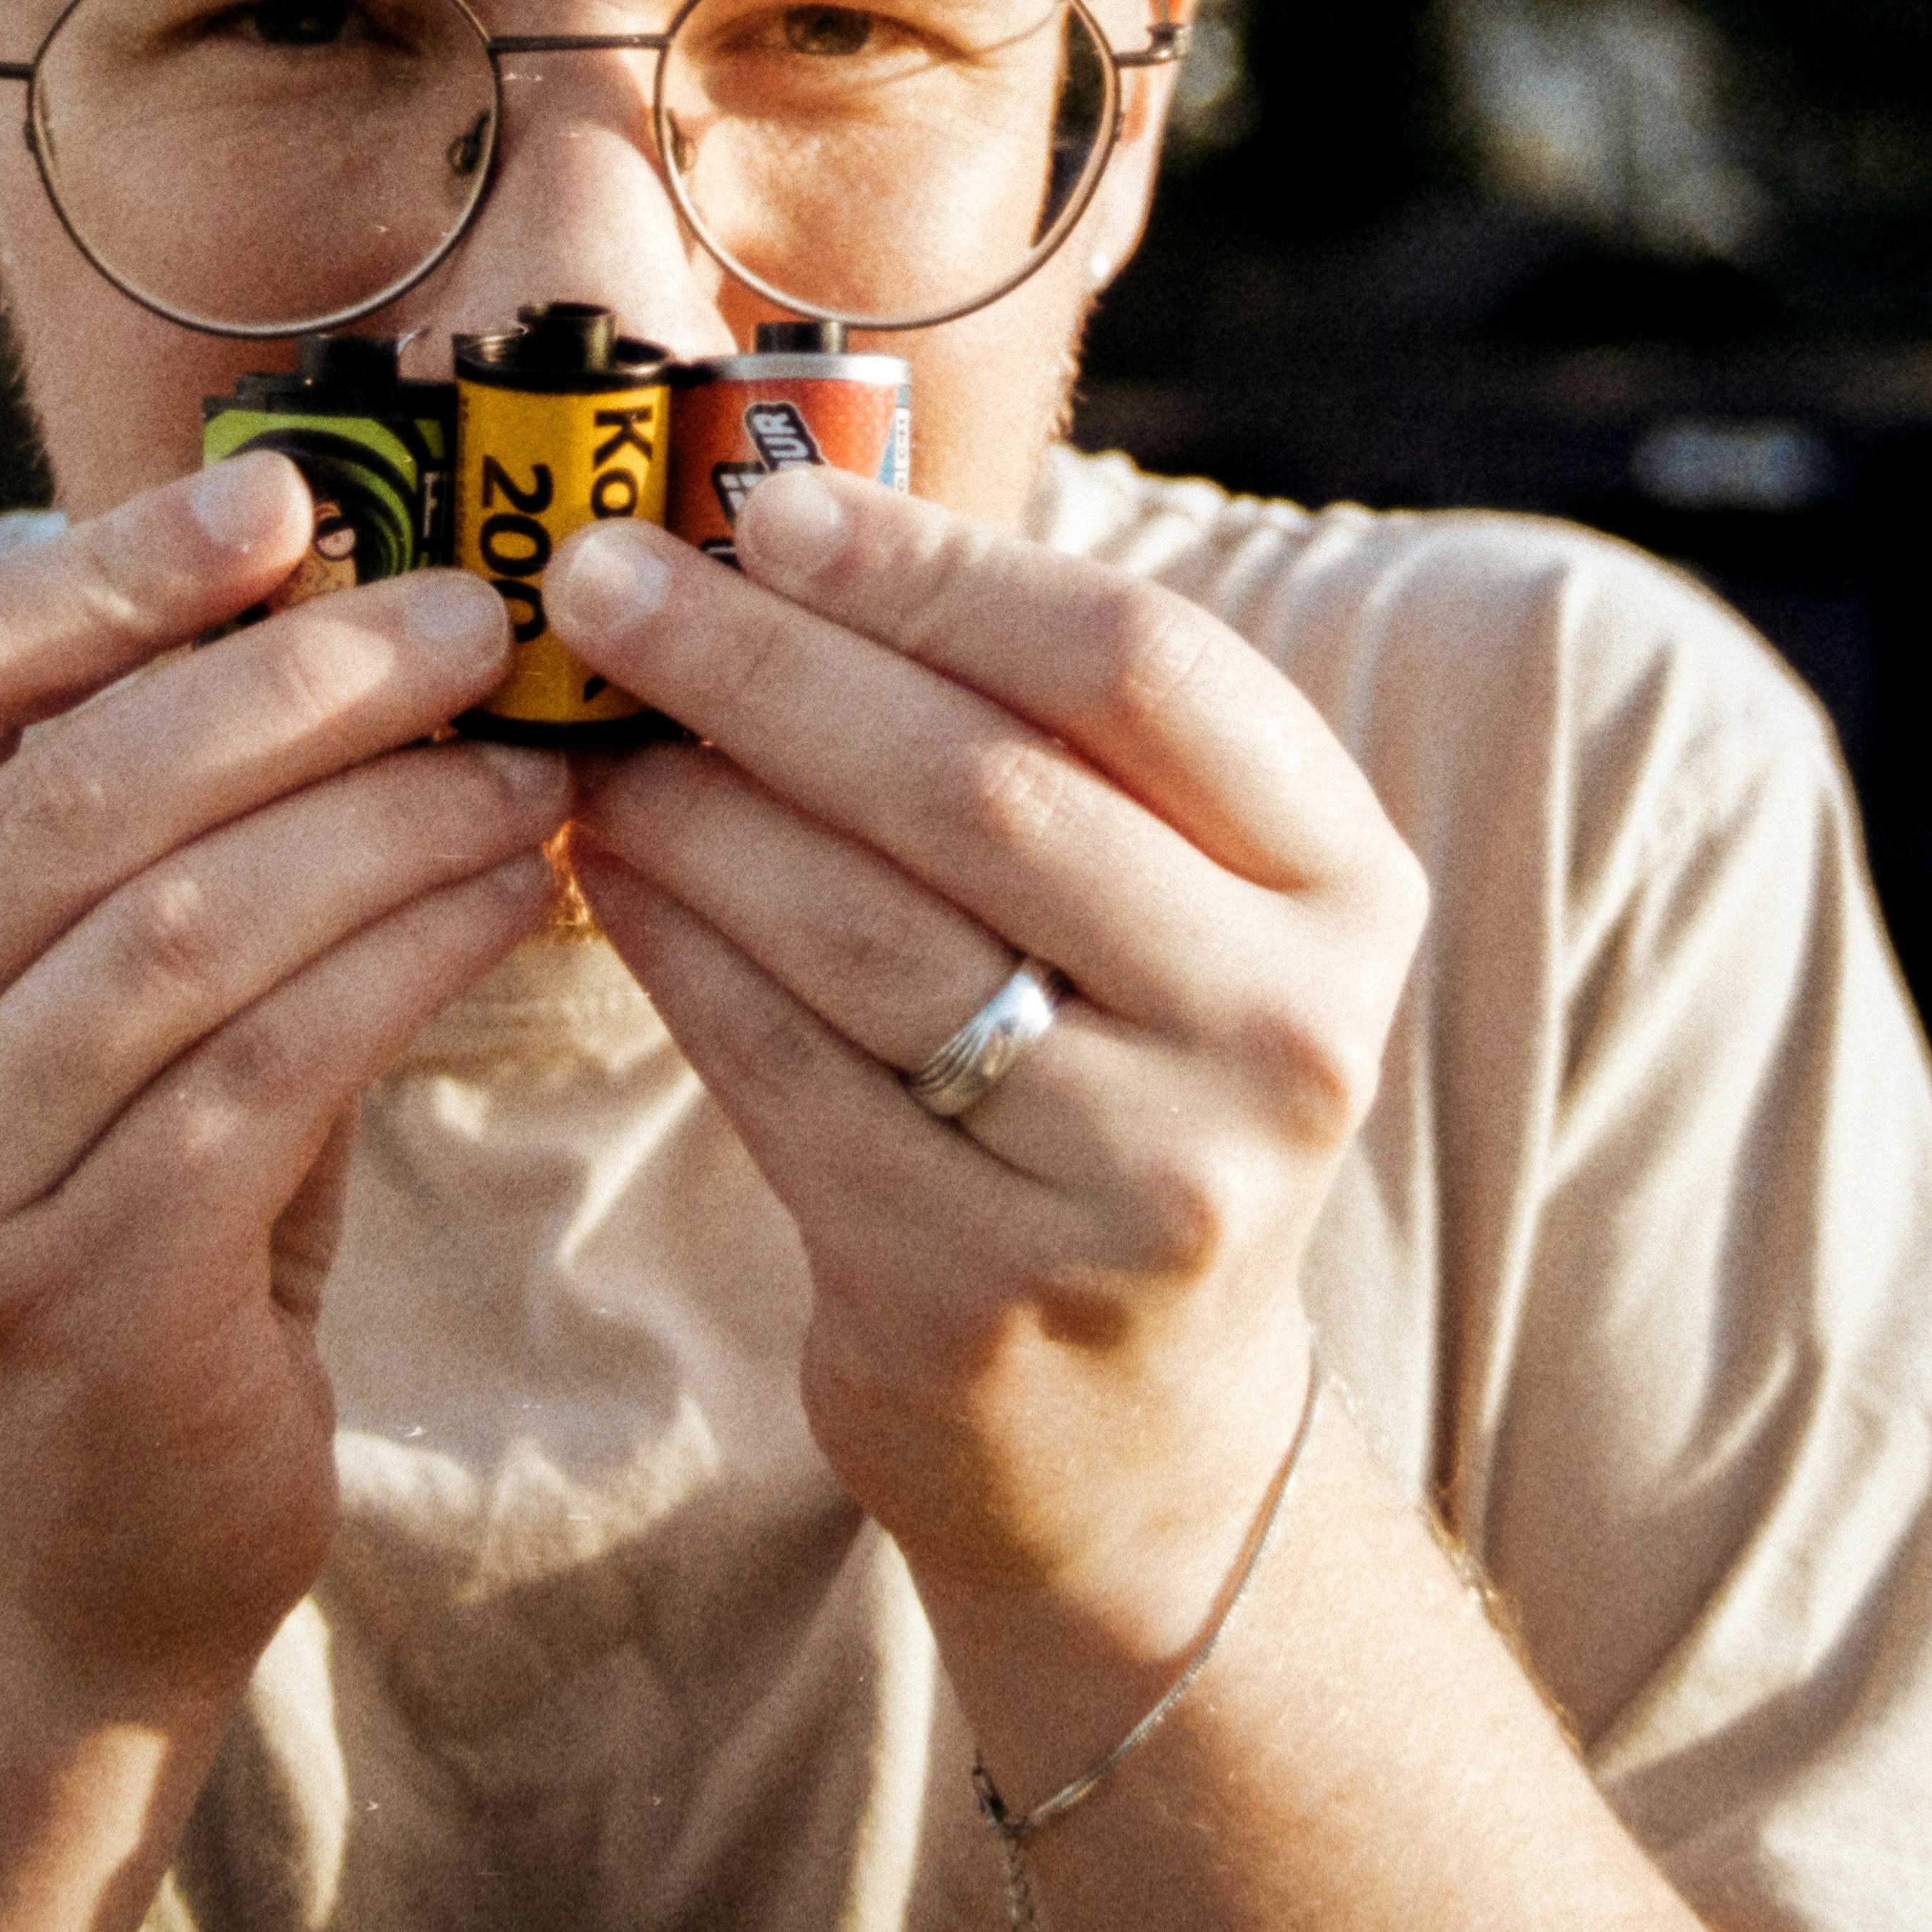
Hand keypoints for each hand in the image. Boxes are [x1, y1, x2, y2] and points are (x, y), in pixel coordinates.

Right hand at [0, 456, 566, 1714]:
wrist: (82, 1554)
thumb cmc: (129, 1218)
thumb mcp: (97, 1006)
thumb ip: (153, 826)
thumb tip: (343, 582)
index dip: (102, 569)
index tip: (286, 495)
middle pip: (78, 791)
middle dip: (301, 680)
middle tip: (477, 621)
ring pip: (188, 924)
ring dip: (390, 818)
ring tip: (532, 763)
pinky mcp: (64, 1297)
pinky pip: (271, 1066)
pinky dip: (414, 955)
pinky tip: (520, 898)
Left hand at [550, 478, 1426, 1733]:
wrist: (1134, 1428)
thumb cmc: (1115, 1078)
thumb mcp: (1167, 906)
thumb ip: (1046, 736)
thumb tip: (779, 519)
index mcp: (1345, 888)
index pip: (1140, 664)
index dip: (940, 569)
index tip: (766, 503)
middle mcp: (1281, 1031)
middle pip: (987, 787)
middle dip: (766, 664)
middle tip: (602, 581)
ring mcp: (1143, 1177)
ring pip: (866, 930)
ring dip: (692, 806)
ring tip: (586, 733)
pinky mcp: (982, 1286)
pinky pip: (782, 1066)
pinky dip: (673, 947)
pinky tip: (599, 874)